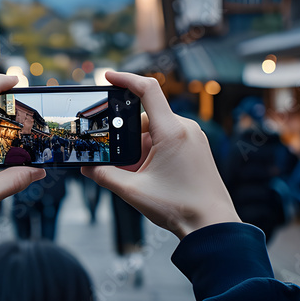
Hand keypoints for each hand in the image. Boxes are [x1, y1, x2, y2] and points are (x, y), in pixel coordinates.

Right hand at [82, 71, 240, 238]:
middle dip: (128, 137)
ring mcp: (195, 137)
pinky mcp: (198, 148)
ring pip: (157, 131)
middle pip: (146, 118)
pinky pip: (169, 139)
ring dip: (141, 148)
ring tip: (139, 175)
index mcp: (172, 131)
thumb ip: (105, 175)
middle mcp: (186, 128)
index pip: (147, 90)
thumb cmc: (179, 207)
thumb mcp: (133, 191)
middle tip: (121, 161)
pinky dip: (154, 151)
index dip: (125, 79)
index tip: (107, 76)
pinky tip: (151, 175)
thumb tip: (86, 167)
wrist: (213, 224)